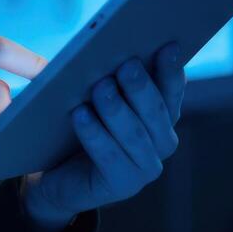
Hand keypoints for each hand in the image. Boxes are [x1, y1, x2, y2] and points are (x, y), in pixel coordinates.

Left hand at [21, 41, 185, 229]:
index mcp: (163, 116)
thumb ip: (114, 78)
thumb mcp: (100, 98)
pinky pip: (109, 157)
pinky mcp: (123, 185)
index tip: (167, 46)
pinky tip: (80, 115)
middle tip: (126, 65)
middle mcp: (162, 142)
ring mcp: (146, 168)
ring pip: (134, 134)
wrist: (60, 175)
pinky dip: (94, 134)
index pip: (172, 90)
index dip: (171, 70)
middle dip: (141, 87)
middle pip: (155, 112)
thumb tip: (111, 49)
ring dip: (117, 109)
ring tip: (100, 87)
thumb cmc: (84, 126)